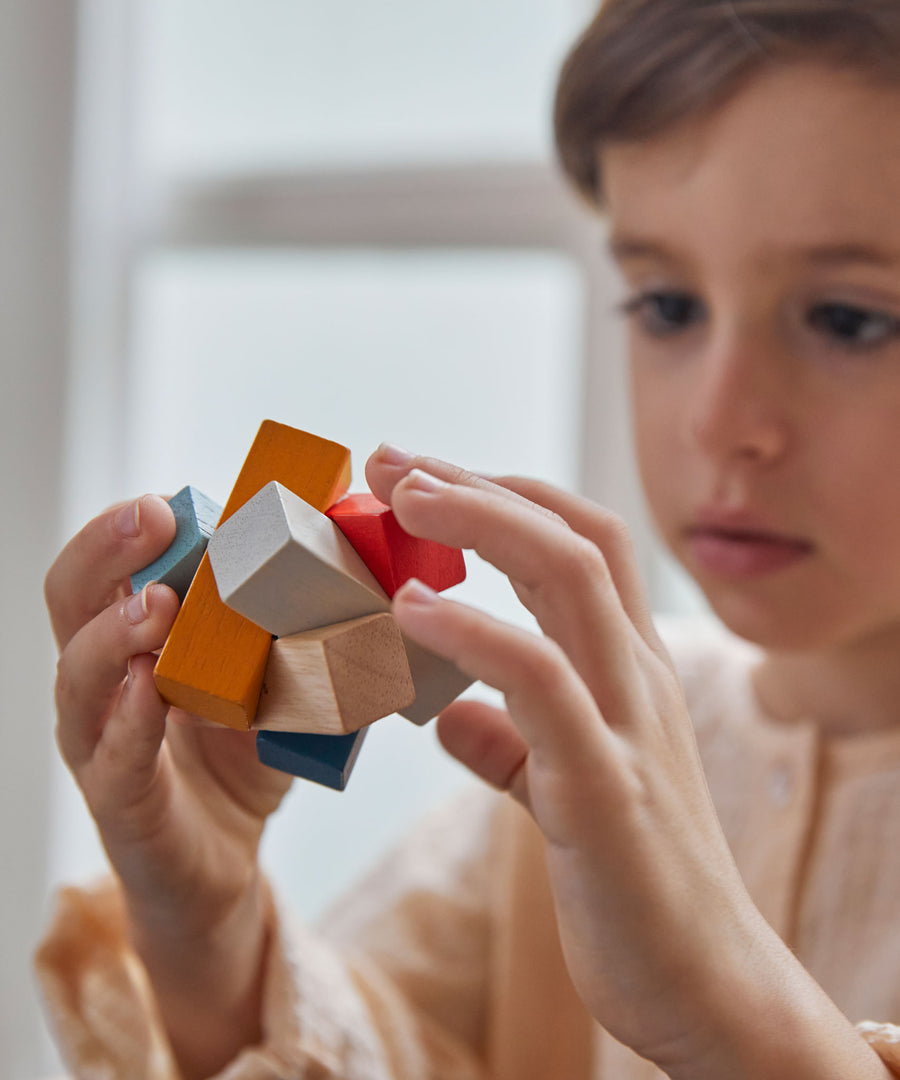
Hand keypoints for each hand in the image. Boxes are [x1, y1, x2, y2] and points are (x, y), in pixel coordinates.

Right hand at [45, 495, 292, 1076]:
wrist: (222, 870)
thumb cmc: (239, 763)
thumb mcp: (270, 683)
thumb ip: (287, 631)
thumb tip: (347, 562)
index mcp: (133, 644)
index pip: (108, 569)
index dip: (128, 528)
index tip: (172, 495)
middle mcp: (102, 686)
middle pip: (71, 603)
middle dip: (103, 552)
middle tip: (150, 516)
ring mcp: (101, 744)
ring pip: (78, 678)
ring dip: (113, 633)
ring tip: (154, 603)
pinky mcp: (120, 802)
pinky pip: (113, 758)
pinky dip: (129, 722)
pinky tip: (147, 692)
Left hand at [365, 447, 876, 1079]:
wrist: (703, 984)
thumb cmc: (633, 876)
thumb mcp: (565, 787)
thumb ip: (511, 742)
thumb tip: (447, 713)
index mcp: (628, 670)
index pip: (579, 541)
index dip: (501, 494)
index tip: (420, 476)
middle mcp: (637, 678)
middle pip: (575, 535)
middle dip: (481, 483)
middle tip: (394, 458)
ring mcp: (627, 726)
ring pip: (572, 580)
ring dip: (483, 523)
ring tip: (403, 497)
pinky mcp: (606, 790)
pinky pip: (544, 685)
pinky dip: (477, 635)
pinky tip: (413, 614)